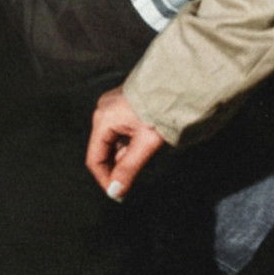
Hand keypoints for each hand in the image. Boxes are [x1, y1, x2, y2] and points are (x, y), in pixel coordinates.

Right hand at [86, 87, 163, 201]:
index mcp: (103, 119)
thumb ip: (129, 168)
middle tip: (132, 180)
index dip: (105, 179)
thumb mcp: (146, 142)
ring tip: (142, 156)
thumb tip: (116, 192)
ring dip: (124, 155)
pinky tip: (143, 144)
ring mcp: (112, 106)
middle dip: (116, 167)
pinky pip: (120, 130)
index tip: (118, 193)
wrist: (178, 81)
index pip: (95, 159)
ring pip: (113, 141)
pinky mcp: (123, 104)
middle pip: (103, 150)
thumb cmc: (162, 109)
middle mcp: (103, 111)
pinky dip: (129, 143)